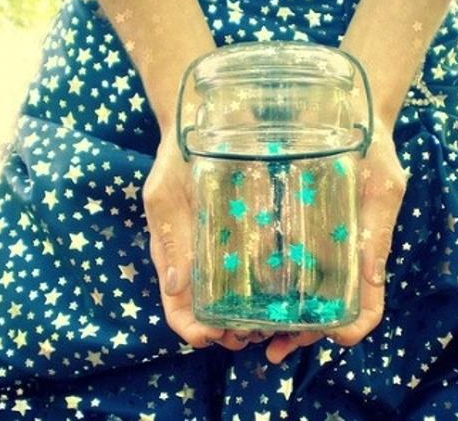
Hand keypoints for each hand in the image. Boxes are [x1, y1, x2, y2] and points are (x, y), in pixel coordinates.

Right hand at [143, 127, 266, 349]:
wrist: (205, 121)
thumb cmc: (177, 157)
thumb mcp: (165, 195)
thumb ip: (170, 237)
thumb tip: (175, 286)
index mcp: (176, 257)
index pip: (178, 307)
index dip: (193, 329)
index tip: (212, 336)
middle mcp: (204, 259)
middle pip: (213, 311)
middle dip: (229, 331)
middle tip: (250, 334)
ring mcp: (231, 248)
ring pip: (242, 297)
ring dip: (254, 317)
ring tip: (272, 323)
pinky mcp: (256, 232)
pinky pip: (265, 266)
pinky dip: (275, 287)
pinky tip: (292, 292)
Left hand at [265, 120, 407, 363]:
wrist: (343, 112)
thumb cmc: (372, 150)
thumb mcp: (381, 188)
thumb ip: (377, 234)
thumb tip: (369, 285)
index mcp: (362, 252)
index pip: (365, 303)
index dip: (353, 326)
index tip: (335, 337)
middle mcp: (336, 256)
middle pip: (322, 310)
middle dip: (300, 335)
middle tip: (270, 347)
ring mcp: (310, 245)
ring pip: (294, 297)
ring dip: (274, 321)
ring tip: (245, 333)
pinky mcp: (285, 229)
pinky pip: (272, 265)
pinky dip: (258, 290)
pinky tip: (235, 298)